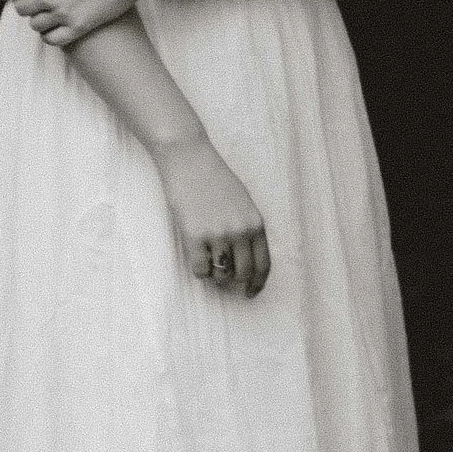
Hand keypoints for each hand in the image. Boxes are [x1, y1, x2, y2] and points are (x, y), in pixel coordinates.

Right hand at [153, 137, 271, 296]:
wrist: (189, 159)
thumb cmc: (214, 178)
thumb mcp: (243, 202)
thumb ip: (247, 228)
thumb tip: (244, 258)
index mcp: (255, 223)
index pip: (263, 264)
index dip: (258, 283)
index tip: (251, 292)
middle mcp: (239, 231)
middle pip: (243, 272)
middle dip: (234, 282)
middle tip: (224, 280)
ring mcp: (217, 234)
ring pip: (221, 274)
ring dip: (215, 276)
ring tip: (209, 263)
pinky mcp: (194, 235)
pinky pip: (200, 269)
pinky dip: (199, 270)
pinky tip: (196, 257)